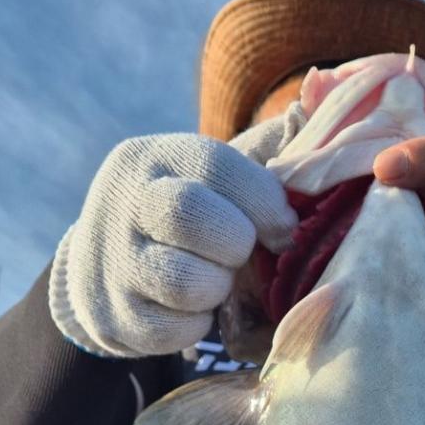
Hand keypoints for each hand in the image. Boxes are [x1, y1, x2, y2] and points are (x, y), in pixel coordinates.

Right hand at [50, 131, 297, 358]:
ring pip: (186, 281)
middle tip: (240, 253)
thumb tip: (320, 95)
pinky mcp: (113, 316)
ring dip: (217, 288)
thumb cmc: (187, 217)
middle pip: (190, 215)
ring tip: (213, 279)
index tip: (284, 226)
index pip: (216, 165)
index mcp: (153, 157)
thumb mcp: (214, 174)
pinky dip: (197, 324)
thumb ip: (267, 146)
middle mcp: (123, 202)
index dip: (264, 200)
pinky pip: (176, 329)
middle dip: (235, 242)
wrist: (103, 271)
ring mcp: (113, 262)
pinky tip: (191, 307)